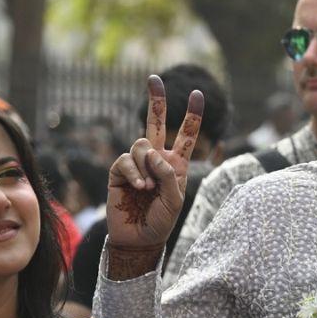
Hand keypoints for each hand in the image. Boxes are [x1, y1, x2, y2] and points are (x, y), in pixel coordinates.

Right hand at [104, 75, 203, 249]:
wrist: (138, 239)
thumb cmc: (160, 221)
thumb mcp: (175, 199)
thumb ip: (168, 173)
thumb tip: (152, 152)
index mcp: (175, 164)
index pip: (186, 135)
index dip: (192, 115)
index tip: (197, 93)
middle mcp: (155, 159)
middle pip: (155, 123)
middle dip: (156, 100)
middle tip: (153, 78)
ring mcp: (137, 164)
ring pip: (141, 144)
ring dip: (146, 164)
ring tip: (147, 188)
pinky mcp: (119, 172)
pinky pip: (126, 159)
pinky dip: (134, 172)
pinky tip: (138, 187)